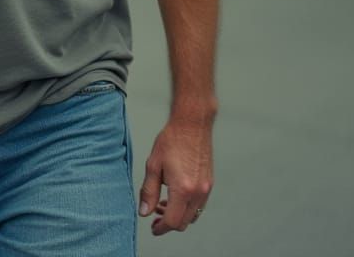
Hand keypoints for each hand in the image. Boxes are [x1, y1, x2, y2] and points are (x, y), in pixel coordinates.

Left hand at [138, 117, 212, 235]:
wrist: (192, 124)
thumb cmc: (172, 140)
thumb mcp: (153, 165)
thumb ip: (148, 191)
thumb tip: (144, 212)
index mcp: (183, 189)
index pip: (172, 221)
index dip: (160, 228)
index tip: (153, 228)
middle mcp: (198, 192)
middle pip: (183, 222)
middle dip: (168, 223)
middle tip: (155, 215)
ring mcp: (206, 188)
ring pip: (193, 215)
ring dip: (178, 215)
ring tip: (163, 204)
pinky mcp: (209, 183)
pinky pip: (199, 205)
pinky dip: (187, 207)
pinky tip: (176, 195)